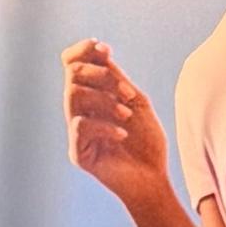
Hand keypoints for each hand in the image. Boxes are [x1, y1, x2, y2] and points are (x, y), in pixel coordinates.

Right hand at [63, 41, 170, 204]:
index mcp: (90, 95)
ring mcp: (76, 131)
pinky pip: (80, 126)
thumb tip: (100, 51)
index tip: (105, 49)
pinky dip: (105, 125)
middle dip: (101, 75)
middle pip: (72, 74)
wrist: (153, 178)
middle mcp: (78, 110)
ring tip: (127, 114)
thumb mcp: (135, 101)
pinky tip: (123, 135)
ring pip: (73, 96)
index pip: (72, 64)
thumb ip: (116, 78)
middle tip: (129, 93)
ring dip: (104, 99)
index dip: (83, 50)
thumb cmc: (146, 141)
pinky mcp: (78, 153)